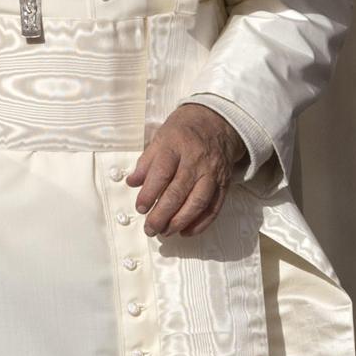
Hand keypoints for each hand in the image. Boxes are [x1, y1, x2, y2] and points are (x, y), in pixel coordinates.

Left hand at [128, 103, 244, 236]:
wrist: (217, 122)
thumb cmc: (183, 131)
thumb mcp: (160, 138)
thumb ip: (146, 162)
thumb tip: (132, 183)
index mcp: (176, 146)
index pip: (162, 173)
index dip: (150, 193)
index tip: (140, 208)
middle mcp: (196, 160)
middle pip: (179, 192)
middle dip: (162, 214)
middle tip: (150, 228)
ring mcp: (213, 173)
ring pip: (198, 202)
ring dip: (180, 221)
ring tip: (165, 232)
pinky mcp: (224, 184)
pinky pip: (214, 207)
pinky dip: (201, 223)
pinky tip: (186, 231)